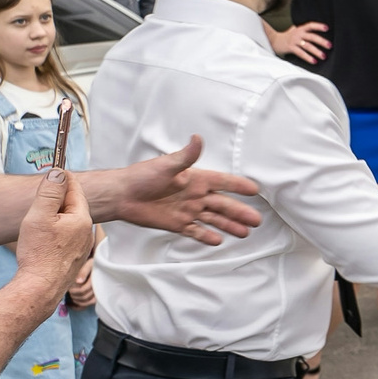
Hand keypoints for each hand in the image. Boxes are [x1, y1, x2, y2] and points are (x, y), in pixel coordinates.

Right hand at [16, 166, 96, 307]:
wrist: (40, 286)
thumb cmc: (39, 253)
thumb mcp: (40, 216)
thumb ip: (50, 193)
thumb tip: (59, 173)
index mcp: (81, 219)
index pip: (75, 190)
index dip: (64, 178)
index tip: (56, 167)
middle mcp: (86, 232)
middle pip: (73, 205)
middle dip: (60, 196)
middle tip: (47, 186)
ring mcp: (82, 246)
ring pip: (70, 222)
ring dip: (58, 214)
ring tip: (43, 211)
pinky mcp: (74, 257)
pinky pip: (67, 236)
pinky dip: (58, 229)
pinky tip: (46, 234)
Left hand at [99, 138, 261, 243]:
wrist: (121, 195)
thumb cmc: (142, 176)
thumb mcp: (167, 165)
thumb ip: (186, 155)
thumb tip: (198, 137)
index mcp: (196, 179)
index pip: (223, 182)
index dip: (238, 186)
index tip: (254, 190)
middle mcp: (194, 195)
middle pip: (223, 204)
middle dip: (240, 212)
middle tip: (257, 221)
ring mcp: (186, 210)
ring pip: (213, 219)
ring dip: (229, 225)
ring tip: (245, 233)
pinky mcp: (176, 223)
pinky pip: (195, 231)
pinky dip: (206, 236)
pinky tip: (219, 241)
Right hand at [270, 21, 329, 62]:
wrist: (274, 41)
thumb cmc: (287, 36)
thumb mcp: (295, 30)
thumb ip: (304, 30)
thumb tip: (317, 30)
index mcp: (300, 29)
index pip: (310, 25)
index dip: (318, 26)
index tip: (327, 28)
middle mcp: (298, 34)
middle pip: (311, 37)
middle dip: (321, 41)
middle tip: (330, 46)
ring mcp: (294, 41)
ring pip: (307, 46)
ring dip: (316, 51)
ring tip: (323, 56)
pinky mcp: (290, 48)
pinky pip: (301, 53)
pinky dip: (308, 57)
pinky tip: (314, 61)